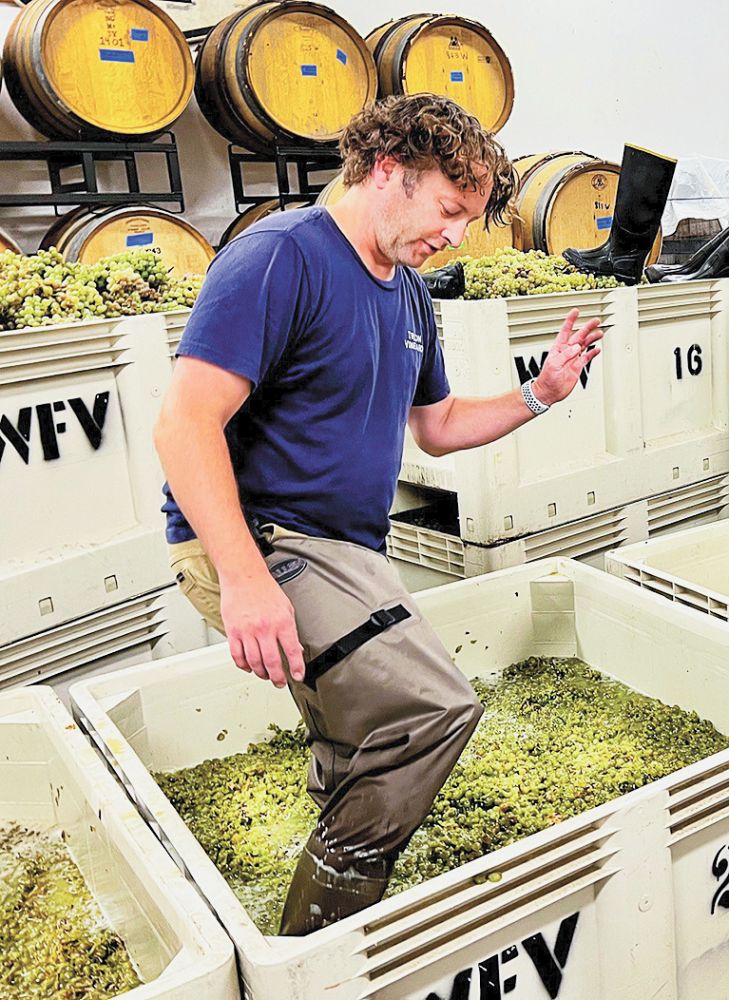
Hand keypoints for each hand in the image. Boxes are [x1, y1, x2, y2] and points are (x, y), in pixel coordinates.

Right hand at [219, 569, 305, 687]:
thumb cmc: (265, 589)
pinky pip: (237, 655)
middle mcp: (264, 628)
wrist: (244, 576)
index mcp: (281, 622)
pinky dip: (243, 665)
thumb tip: (296, 650)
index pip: (292, 651)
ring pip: (254, 662)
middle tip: (280, 682)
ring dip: (261, 673)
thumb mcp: (286, 608)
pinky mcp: (233, 631)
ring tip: (265, 675)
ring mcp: (247, 631)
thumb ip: (291, 631)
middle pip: (272, 662)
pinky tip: (249, 666)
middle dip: (278, 677)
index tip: (297, 676)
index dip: (296, 668)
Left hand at [532, 308, 602, 406]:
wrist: (548, 392)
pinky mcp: (577, 367)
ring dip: (592, 339)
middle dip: (587, 327)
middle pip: (579, 336)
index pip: (565, 331)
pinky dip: (592, 353)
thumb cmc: (546, 379)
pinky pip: (587, 357)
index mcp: (558, 348)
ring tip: (600, 333)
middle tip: (596, 321)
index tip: (576, 311)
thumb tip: (576, 347)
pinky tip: (597, 349)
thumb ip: (565, 355)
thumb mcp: (554, 365)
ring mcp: (573, 359)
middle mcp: (567, 352)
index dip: (570, 320)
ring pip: (585, 345)